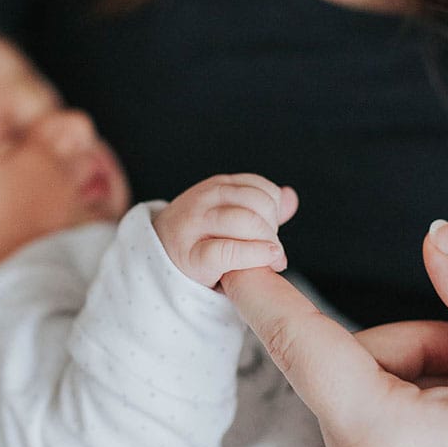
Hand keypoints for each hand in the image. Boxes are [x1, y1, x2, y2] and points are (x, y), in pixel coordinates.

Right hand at [153, 174, 297, 287]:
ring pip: (245, 222)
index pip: (260, 187)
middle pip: (257, 203)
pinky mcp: (191, 255)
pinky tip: (266, 260)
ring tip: (272, 259)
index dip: (276, 209)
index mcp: (217, 186)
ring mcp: (195, 225)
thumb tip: (290, 196)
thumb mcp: (228, 214)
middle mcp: (204, 199)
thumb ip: (260, 207)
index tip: (274, 229)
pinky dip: (254, 255)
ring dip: (267, 242)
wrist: (157, 259)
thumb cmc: (201, 238)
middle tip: (274, 249)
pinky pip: (228, 251)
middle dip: (273, 228)